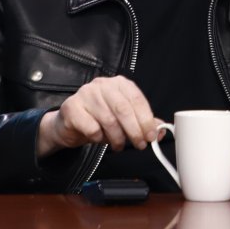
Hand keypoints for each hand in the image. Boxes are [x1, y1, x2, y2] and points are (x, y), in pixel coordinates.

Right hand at [37, 75, 159, 157]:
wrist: (69, 123)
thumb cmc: (98, 118)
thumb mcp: (123, 119)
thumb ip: (142, 123)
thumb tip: (160, 131)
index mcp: (118, 83)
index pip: (136, 99)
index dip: (146, 119)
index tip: (151, 135)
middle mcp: (102, 85)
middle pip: (123, 109)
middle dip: (134, 131)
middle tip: (139, 144)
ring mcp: (85, 94)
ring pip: (108, 120)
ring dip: (117, 138)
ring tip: (119, 145)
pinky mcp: (72, 108)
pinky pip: (91, 127)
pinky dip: (98, 138)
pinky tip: (98, 138)